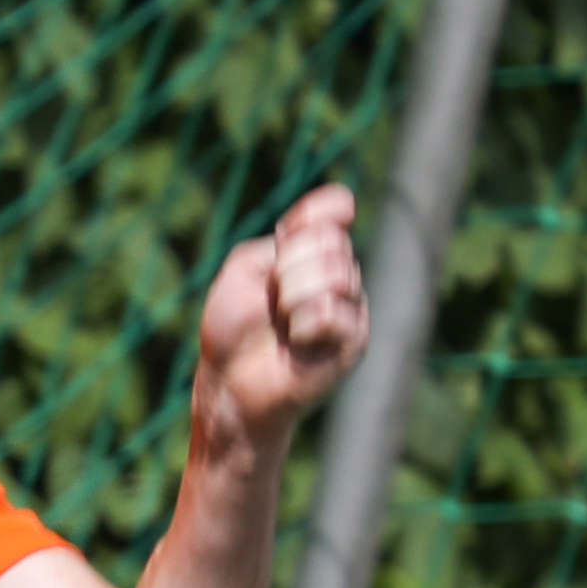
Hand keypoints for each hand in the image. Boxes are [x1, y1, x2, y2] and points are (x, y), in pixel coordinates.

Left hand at [197, 183, 367, 439]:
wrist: (231, 382)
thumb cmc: (233, 328)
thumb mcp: (247, 266)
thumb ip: (289, 234)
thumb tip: (347, 205)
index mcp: (313, 253)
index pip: (335, 208)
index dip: (312, 214)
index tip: (285, 235)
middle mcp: (338, 275)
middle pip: (332, 241)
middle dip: (289, 267)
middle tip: (272, 300)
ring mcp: (350, 307)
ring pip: (338, 273)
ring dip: (294, 296)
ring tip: (282, 322)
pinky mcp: (355, 341)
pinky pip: (335, 311)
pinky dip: (305, 323)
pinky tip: (296, 341)